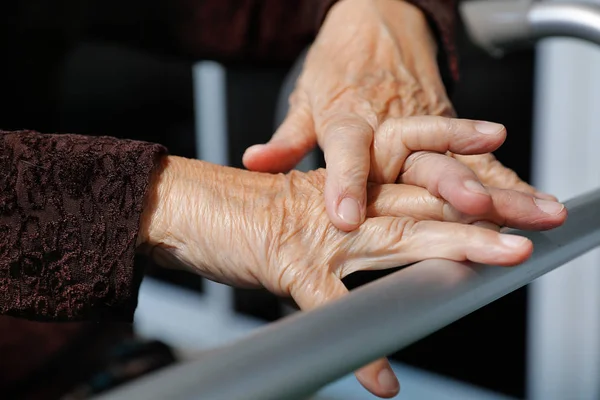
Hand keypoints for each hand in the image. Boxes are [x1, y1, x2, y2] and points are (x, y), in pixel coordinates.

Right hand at [138, 157, 565, 397]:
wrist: (191, 207)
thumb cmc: (244, 209)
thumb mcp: (305, 207)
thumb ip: (345, 220)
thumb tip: (383, 234)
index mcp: (348, 187)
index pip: (418, 177)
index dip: (466, 176)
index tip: (509, 186)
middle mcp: (344, 204)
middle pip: (426, 201)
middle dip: (483, 210)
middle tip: (534, 217)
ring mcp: (322, 234)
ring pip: (398, 237)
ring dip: (450, 248)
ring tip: (496, 258)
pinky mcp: (291, 265)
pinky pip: (332, 308)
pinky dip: (358, 344)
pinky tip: (383, 378)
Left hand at [242, 0, 553, 228]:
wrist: (377, 21)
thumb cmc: (339, 65)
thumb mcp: (307, 99)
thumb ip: (286, 140)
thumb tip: (254, 163)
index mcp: (350, 116)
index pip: (348, 152)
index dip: (347, 184)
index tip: (346, 219)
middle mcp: (391, 122)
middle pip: (421, 155)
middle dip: (447, 184)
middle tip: (469, 209)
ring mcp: (424, 122)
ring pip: (462, 156)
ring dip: (493, 184)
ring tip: (523, 211)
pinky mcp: (447, 124)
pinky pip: (479, 155)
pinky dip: (506, 176)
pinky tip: (531, 199)